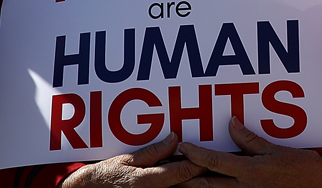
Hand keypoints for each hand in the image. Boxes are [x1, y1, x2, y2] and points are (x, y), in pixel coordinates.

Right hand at [62, 132, 204, 186]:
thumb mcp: (127, 160)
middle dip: (201, 172)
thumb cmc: (108, 176)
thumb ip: (153, 151)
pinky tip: (187, 178)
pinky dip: (181, 185)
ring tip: (205, 169)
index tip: (210, 153)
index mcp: (147, 182)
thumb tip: (175, 138)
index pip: (183, 171)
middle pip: (188, 184)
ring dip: (193, 180)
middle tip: (214, 161)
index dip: (200, 162)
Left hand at [176, 117, 321, 187]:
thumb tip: (232, 123)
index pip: (214, 162)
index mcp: (249, 171)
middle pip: (205, 184)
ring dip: (195, 186)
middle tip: (169, 169)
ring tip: (180, 179)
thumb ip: (250, 139)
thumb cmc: (301, 167)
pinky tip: (205, 185)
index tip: (183, 146)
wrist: (319, 186)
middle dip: (185, 177)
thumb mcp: (275, 149)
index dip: (196, 154)